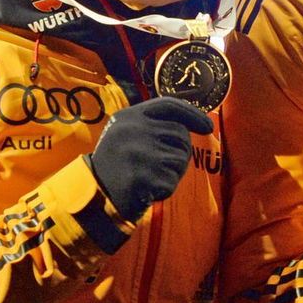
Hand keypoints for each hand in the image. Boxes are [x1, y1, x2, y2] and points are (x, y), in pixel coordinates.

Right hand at [90, 96, 214, 220]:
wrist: (95, 198)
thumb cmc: (118, 166)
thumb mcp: (127, 136)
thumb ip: (154, 125)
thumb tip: (196, 123)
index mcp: (128, 116)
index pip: (169, 105)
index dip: (192, 114)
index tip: (208, 127)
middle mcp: (133, 129)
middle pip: (180, 134)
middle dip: (180, 152)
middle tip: (160, 167)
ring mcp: (139, 151)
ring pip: (181, 158)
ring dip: (174, 172)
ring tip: (150, 177)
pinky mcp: (144, 174)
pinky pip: (172, 180)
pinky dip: (165, 189)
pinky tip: (147, 190)